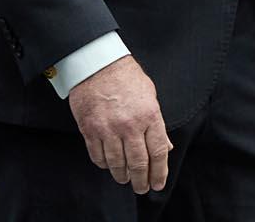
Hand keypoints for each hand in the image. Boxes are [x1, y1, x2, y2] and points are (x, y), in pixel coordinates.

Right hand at [68, 56, 170, 194]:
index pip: (158, 152)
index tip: (158, 183)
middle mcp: (130, 126)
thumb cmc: (128, 78)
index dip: (159, 171)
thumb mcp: (151, 96)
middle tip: (142, 188)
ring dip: (121, 175)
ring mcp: (108, 129)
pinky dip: (103, 164)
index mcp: (149, 116)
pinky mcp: (90, 130)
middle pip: (138, 162)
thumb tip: (164, 147)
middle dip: (141, 180)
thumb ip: (157, 124)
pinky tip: (108, 166)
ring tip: (125, 180)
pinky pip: (97, 155)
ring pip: (116, 163)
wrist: (98, 65)